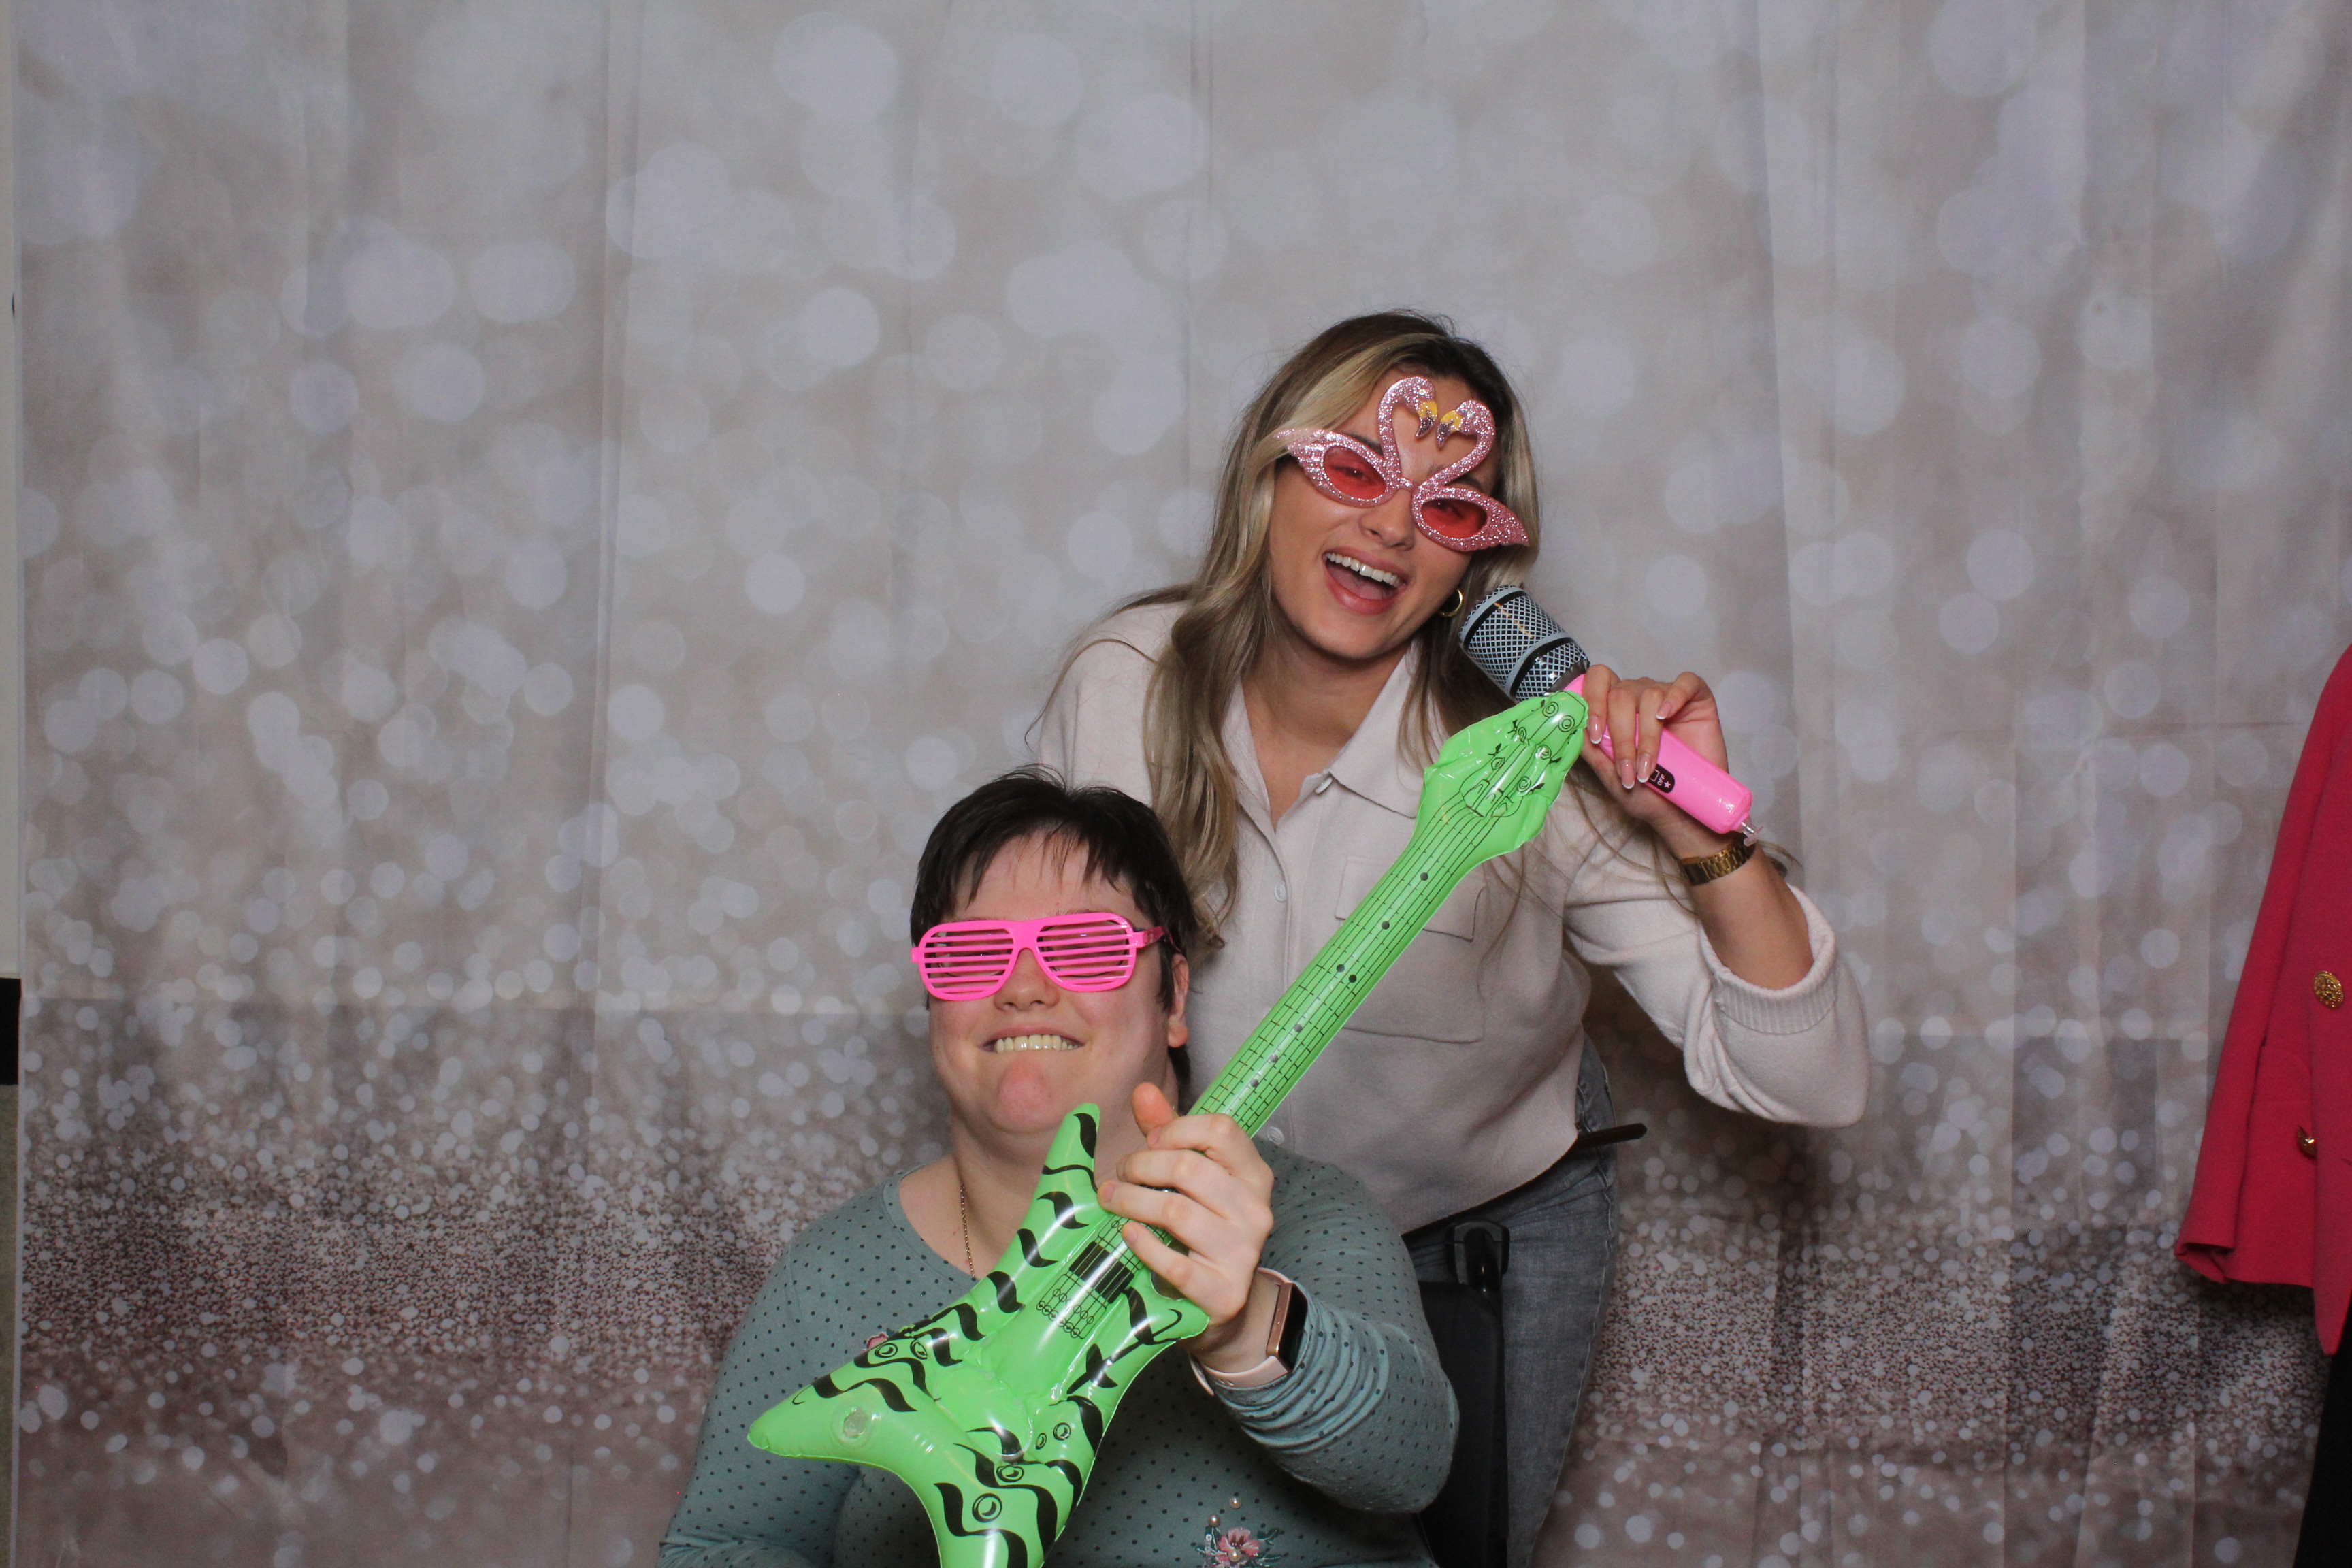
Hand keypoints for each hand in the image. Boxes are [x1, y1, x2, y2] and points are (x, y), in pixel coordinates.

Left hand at [1097, 1083, 1279, 1373]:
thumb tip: (1143, 1091)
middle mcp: (1256, 1209)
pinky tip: (1128, 1234)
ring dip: (1131, 1202)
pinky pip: (1174, 1262)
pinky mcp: (1222, 1292)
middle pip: (1189, 1168)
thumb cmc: (1203, 1227)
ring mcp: (1243, 1253)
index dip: (1175, 1129)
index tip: (1148, 1143)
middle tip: (1117, 1177)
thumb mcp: (1193, 1177)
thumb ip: (1169, 1134)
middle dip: (1139, 1167)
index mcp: (1254, 1174)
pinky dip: (1144, 1245)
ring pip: (1176, 1212)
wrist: (1225, 1304)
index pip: (1220, 1130)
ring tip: (1111, 1200)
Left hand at [1577, 664, 1732, 856]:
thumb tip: (1576, 727)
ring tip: (1649, 768)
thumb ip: (1593, 752)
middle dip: (1621, 735)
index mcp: (1615, 709)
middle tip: (1627, 769)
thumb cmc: (1648, 794)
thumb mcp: (1612, 778)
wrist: (1684, 813)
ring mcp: (1668, 696)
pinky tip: (1665, 716)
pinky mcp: (1697, 700)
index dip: (1593, 702)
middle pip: (1621, 694)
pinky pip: (1686, 682)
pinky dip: (1675, 696)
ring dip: (1647, 735)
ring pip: (1649, 695)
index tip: (1597, 736)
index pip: (1598, 682)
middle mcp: (1639, 697)